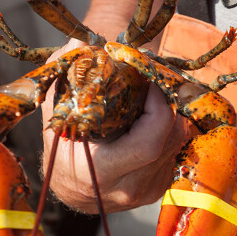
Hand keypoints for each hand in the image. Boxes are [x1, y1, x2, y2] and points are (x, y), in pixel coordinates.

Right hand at [40, 39, 188, 213]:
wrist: (73, 187)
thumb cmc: (63, 147)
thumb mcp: (57, 114)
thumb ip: (68, 79)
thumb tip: (81, 44)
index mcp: (103, 173)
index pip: (149, 142)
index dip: (158, 108)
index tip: (149, 82)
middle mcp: (130, 188)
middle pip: (170, 140)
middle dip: (167, 106)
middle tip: (154, 84)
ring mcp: (149, 192)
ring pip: (179, 145)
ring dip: (173, 116)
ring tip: (154, 98)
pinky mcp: (161, 188)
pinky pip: (179, 152)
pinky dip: (173, 130)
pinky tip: (156, 119)